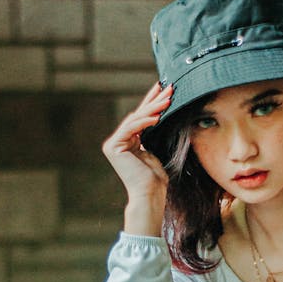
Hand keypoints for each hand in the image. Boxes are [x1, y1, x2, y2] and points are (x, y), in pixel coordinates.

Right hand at [102, 82, 172, 234]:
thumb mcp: (156, 149)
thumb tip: (161, 114)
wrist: (150, 195)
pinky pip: (131, 128)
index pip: (142, 117)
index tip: (165, 88)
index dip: (153, 102)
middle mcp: (119, 141)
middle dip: (154, 100)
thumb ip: (153, 133)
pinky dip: (145, 121)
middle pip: (139, 115)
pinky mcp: (113, 147)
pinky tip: (157, 115)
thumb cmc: (156, 178)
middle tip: (169, 86)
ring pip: (135, 119)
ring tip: (168, 98)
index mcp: (128, 141)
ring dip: (153, 107)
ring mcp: (114, 143)